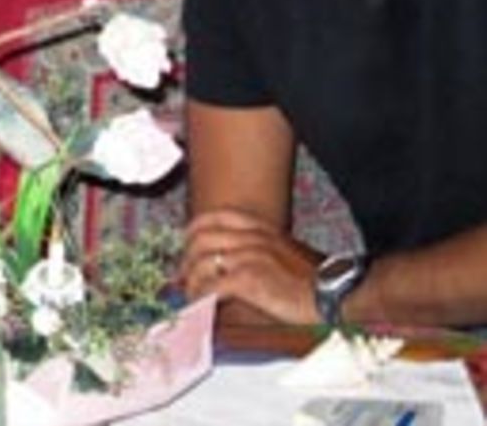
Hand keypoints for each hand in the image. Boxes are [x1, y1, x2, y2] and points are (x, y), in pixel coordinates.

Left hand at [181, 208, 322, 324]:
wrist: (337, 293)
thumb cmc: (318, 279)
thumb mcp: (287, 250)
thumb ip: (261, 249)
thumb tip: (236, 263)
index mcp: (260, 228)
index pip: (216, 216)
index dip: (194, 229)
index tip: (188, 244)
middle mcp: (251, 237)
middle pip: (200, 238)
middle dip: (187, 258)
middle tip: (185, 276)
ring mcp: (248, 256)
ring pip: (201, 262)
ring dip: (191, 281)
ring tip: (192, 295)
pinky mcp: (249, 280)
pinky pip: (211, 286)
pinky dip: (201, 297)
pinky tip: (202, 306)